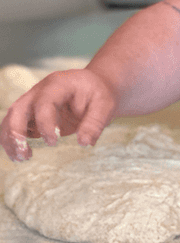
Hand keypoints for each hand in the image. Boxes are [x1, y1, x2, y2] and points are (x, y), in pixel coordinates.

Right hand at [0, 68, 117, 160]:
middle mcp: (40, 91)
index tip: (54, 142)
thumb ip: (95, 123)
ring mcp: (32, 101)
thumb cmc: (99, 94)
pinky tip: (23, 155)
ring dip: (11, 139)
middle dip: (16, 133)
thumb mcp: (105, 105)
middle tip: (25, 154)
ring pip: (11, 118)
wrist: (95, 88)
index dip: (45, 123)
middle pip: (18, 109)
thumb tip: (83, 143)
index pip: (44, 103)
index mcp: (59, 84)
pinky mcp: (31, 114)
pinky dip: (14, 140)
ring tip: (22, 158)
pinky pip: (15, 126)